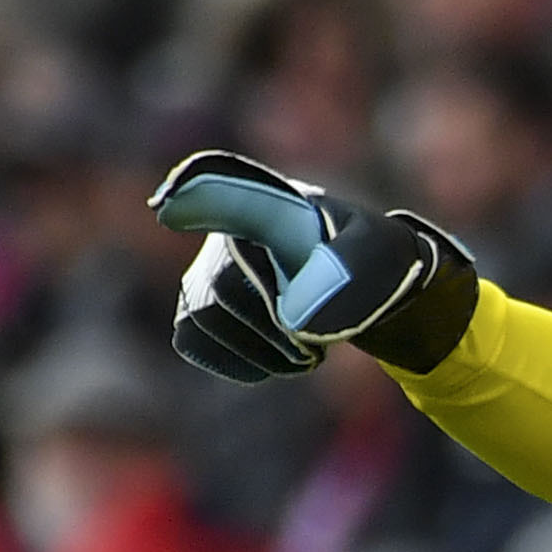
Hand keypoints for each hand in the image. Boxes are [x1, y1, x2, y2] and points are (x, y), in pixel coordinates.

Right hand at [148, 150, 480, 382]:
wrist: (355, 287)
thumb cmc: (368, 262)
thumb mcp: (382, 259)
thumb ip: (349, 274)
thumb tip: (295, 318)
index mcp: (273, 201)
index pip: (223, 189)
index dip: (192, 197)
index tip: (168, 208)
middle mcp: (226, 227)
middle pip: (222, 288)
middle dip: (273, 327)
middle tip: (319, 337)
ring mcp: (204, 267)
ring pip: (206, 318)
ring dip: (262, 350)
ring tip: (303, 344)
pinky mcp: (195, 308)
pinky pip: (193, 341)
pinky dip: (240, 363)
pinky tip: (272, 355)